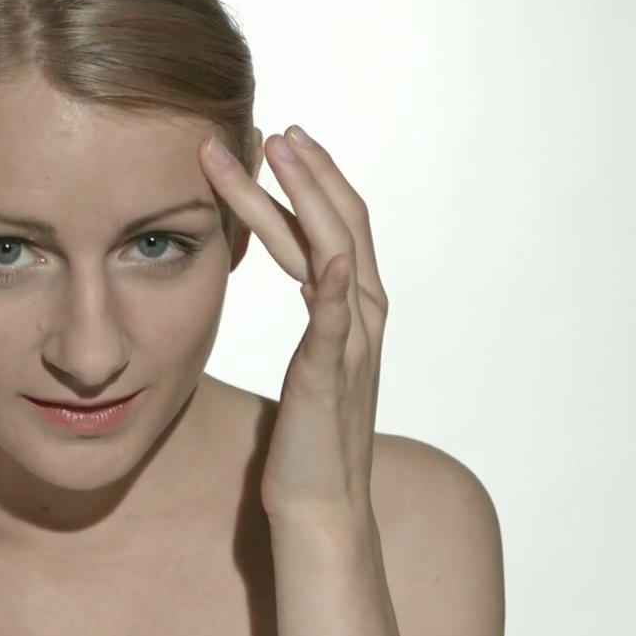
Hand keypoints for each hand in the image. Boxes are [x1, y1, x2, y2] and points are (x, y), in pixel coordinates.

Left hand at [200, 126, 387, 517]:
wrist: (321, 507)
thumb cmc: (304, 438)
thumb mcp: (311, 360)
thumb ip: (314, 314)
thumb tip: (301, 274)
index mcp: (351, 311)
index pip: (337, 226)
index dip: (312, 180)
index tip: (280, 140)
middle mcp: (361, 318)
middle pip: (341, 224)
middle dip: (307, 173)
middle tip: (274, 128)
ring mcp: (350, 345)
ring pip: (335, 253)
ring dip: (308, 199)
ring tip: (280, 154)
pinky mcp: (329, 378)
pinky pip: (337, 326)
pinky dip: (336, 289)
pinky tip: (329, 257)